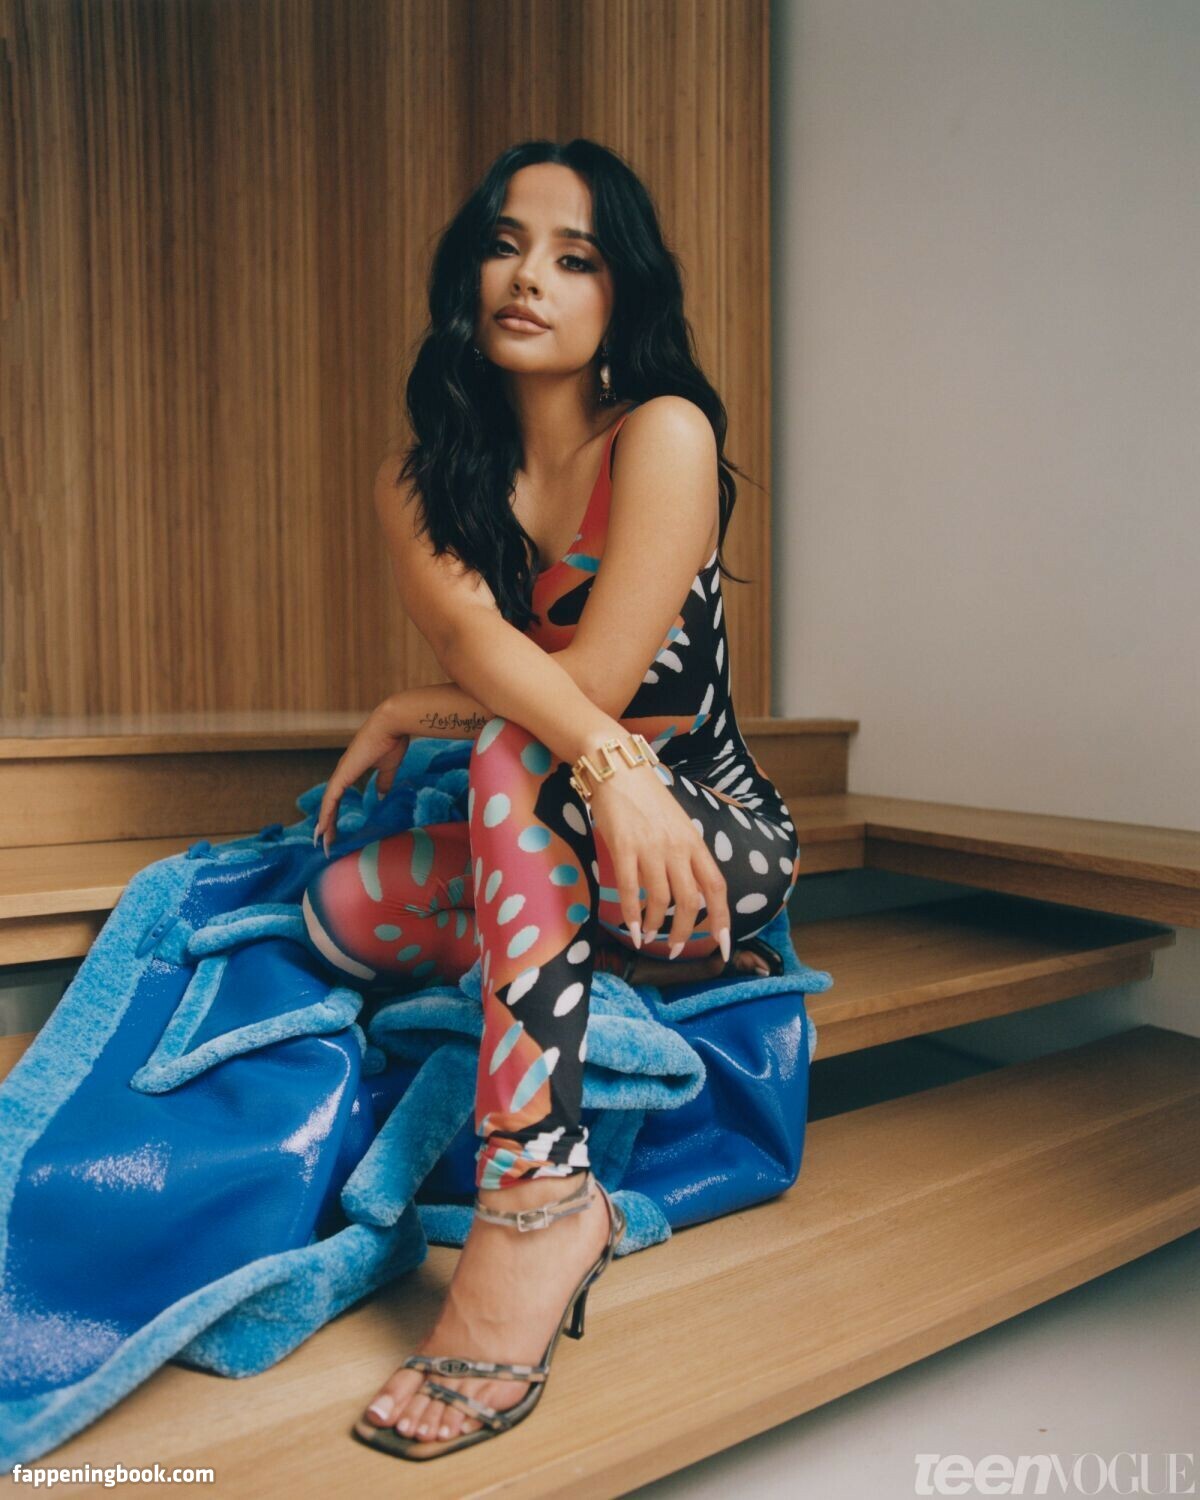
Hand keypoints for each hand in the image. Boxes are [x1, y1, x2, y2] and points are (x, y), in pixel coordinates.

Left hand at [313, 697, 410, 856]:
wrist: (392, 724)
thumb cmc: (392, 741)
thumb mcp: (388, 767)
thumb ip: (383, 782)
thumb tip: (380, 797)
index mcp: (351, 771)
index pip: (338, 798)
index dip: (335, 814)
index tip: (333, 831)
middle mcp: (342, 773)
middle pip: (330, 803)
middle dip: (328, 824)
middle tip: (325, 842)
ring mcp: (341, 773)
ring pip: (328, 804)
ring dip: (324, 823)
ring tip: (322, 841)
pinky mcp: (344, 774)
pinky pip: (331, 798)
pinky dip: (326, 814)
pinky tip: (323, 827)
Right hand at [585, 744, 731, 961]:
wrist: (618, 768)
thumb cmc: (647, 798)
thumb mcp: (677, 825)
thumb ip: (686, 856)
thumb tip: (692, 895)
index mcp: (694, 842)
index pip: (716, 887)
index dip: (722, 919)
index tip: (724, 946)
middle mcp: (677, 847)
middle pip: (690, 901)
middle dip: (684, 932)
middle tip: (675, 949)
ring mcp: (651, 847)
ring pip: (660, 900)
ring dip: (656, 926)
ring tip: (649, 938)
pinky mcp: (624, 846)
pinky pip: (631, 889)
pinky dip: (632, 914)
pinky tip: (631, 929)